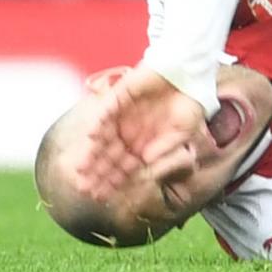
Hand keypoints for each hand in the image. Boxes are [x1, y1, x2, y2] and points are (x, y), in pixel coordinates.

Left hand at [68, 66, 205, 198]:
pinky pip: (105, 112)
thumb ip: (165, 148)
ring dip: (91, 153)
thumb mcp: (182, 132)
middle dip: (97, 173)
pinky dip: (98, 124)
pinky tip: (91, 139)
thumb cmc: (189, 104)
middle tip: (85, 189)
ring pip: (102, 138)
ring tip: (81, 169)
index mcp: (142, 144)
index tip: (102, 196)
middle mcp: (129, 132)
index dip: (113, 181)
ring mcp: (122, 116)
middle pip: (108, 156)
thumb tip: (146, 161)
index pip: (124, 166)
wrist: (190, 75)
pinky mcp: (119, 97)